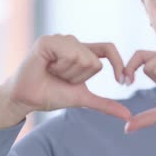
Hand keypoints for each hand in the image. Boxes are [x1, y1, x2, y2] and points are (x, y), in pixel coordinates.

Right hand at [0, 35, 130, 128]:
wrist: (27, 100)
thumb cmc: (52, 95)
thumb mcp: (83, 98)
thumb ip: (105, 104)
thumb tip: (128, 115)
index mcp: (84, 53)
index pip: (109, 49)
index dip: (118, 63)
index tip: (122, 81)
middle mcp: (74, 43)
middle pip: (94, 61)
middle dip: (79, 78)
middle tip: (61, 78)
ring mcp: (61, 40)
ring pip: (84, 57)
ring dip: (69, 73)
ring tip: (53, 73)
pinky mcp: (49, 41)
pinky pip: (69, 53)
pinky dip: (61, 66)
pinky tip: (47, 67)